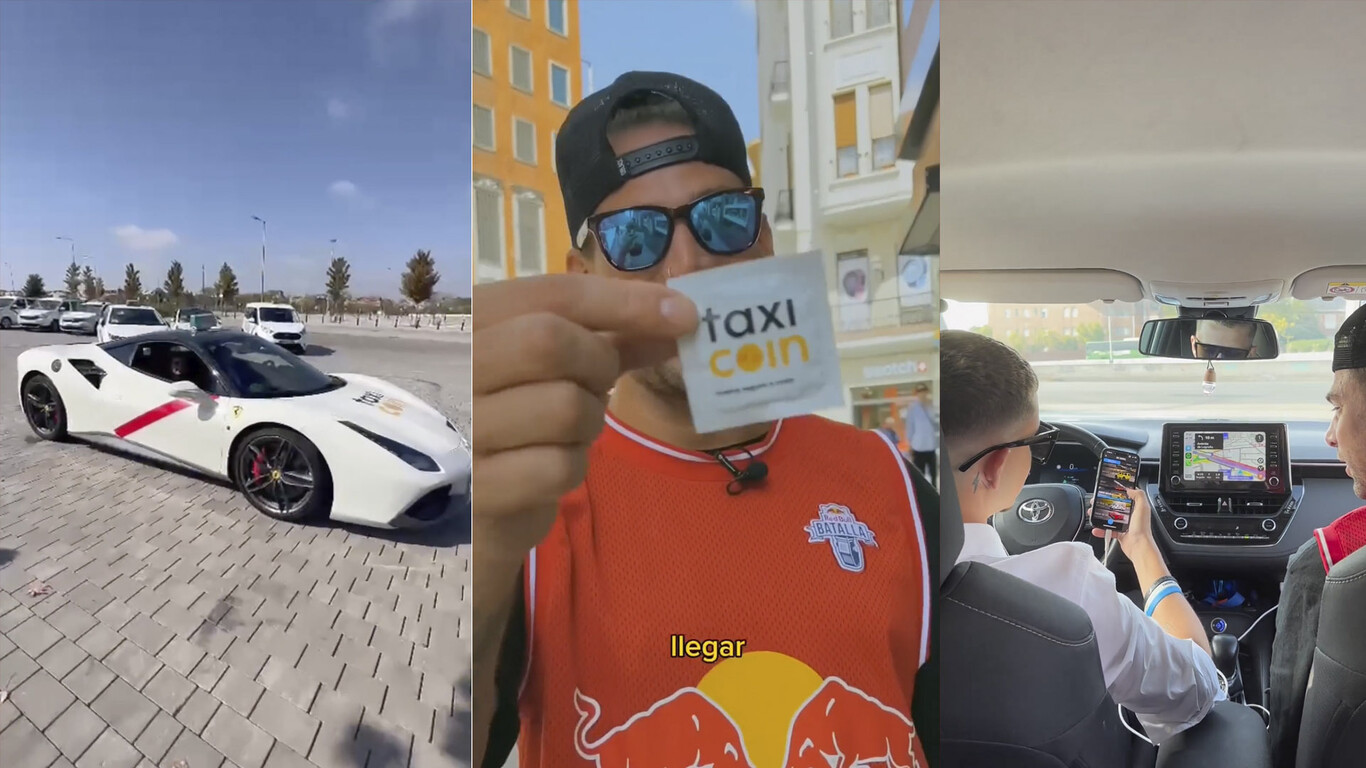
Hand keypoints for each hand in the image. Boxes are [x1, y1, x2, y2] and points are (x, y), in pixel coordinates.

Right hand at [472, 274, 697, 556]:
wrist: (467, 510)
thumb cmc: (516, 423)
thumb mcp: (554, 370)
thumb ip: (611, 339)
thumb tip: (680, 317)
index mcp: (467, 324)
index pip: (549, 295)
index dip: (622, 301)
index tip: (684, 315)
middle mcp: (453, 368)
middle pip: (548, 341)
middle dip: (598, 363)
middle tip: (598, 385)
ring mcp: (459, 429)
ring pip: (563, 407)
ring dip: (588, 423)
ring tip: (565, 433)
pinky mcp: (476, 489)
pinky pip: (557, 466)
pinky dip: (572, 468)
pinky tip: (549, 469)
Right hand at [1092, 487, 1159, 561]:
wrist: (1138, 546)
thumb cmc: (1142, 529)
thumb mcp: (1143, 508)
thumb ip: (1139, 496)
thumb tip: (1130, 489)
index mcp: (1136, 509)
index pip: (1125, 498)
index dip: (1116, 494)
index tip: (1107, 492)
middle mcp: (1131, 517)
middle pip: (1114, 507)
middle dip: (1104, 505)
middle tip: (1096, 503)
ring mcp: (1124, 526)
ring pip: (1109, 518)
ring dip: (1099, 516)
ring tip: (1092, 514)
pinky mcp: (1119, 534)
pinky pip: (1107, 530)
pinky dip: (1100, 530)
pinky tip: (1096, 528)